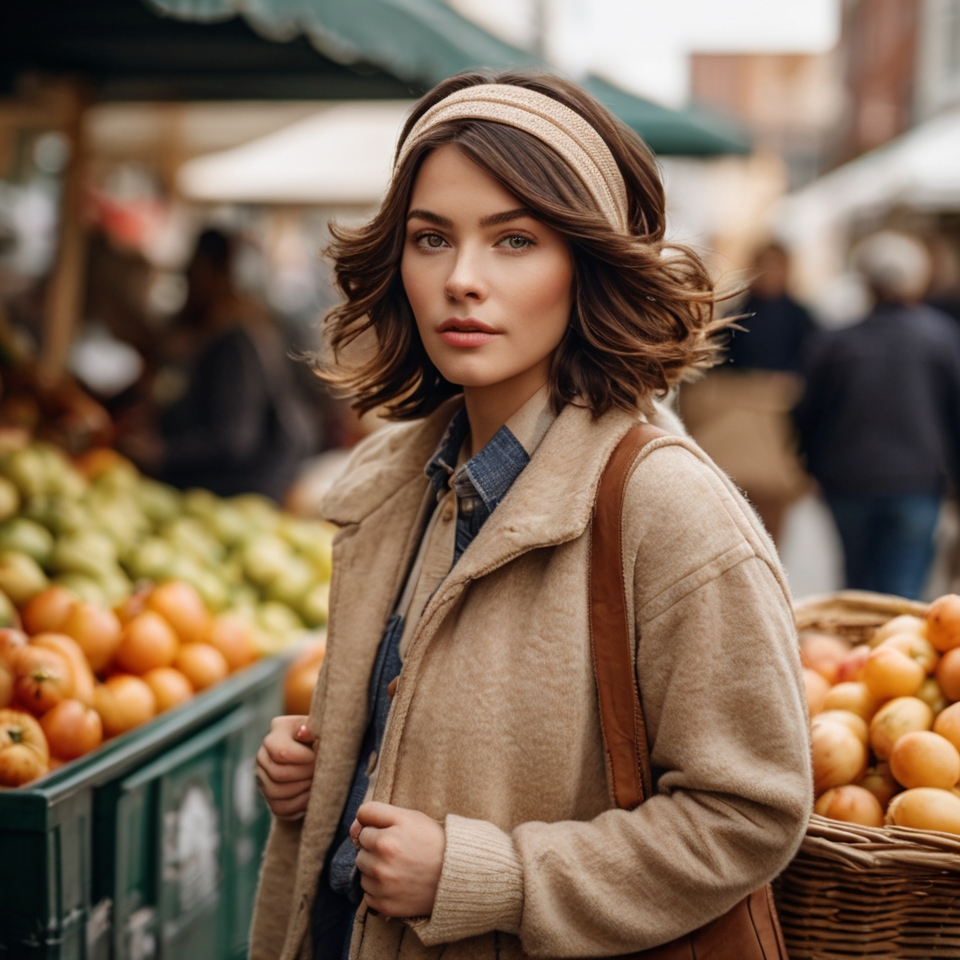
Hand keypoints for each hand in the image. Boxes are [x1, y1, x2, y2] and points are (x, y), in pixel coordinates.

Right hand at [255, 715, 317, 819]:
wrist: (319, 756)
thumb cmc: (322, 738)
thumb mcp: (321, 729)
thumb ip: (314, 728)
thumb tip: (303, 732)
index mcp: (278, 730)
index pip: (282, 752)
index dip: (305, 759)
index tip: (318, 757)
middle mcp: (264, 753)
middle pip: (278, 773)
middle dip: (305, 774)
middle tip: (320, 771)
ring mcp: (263, 776)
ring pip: (276, 792)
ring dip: (301, 789)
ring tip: (316, 781)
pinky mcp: (269, 797)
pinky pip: (280, 807)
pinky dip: (299, 804)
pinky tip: (310, 794)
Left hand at [350, 801, 445, 917]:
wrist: (457, 874)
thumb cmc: (432, 841)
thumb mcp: (409, 816)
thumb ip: (376, 812)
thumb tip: (353, 826)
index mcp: (384, 840)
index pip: (361, 827)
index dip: (378, 828)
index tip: (393, 833)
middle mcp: (380, 865)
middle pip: (360, 851)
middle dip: (374, 849)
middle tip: (399, 852)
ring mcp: (382, 888)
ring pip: (363, 873)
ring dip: (374, 870)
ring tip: (400, 868)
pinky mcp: (384, 906)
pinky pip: (367, 895)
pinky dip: (378, 890)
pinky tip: (397, 884)